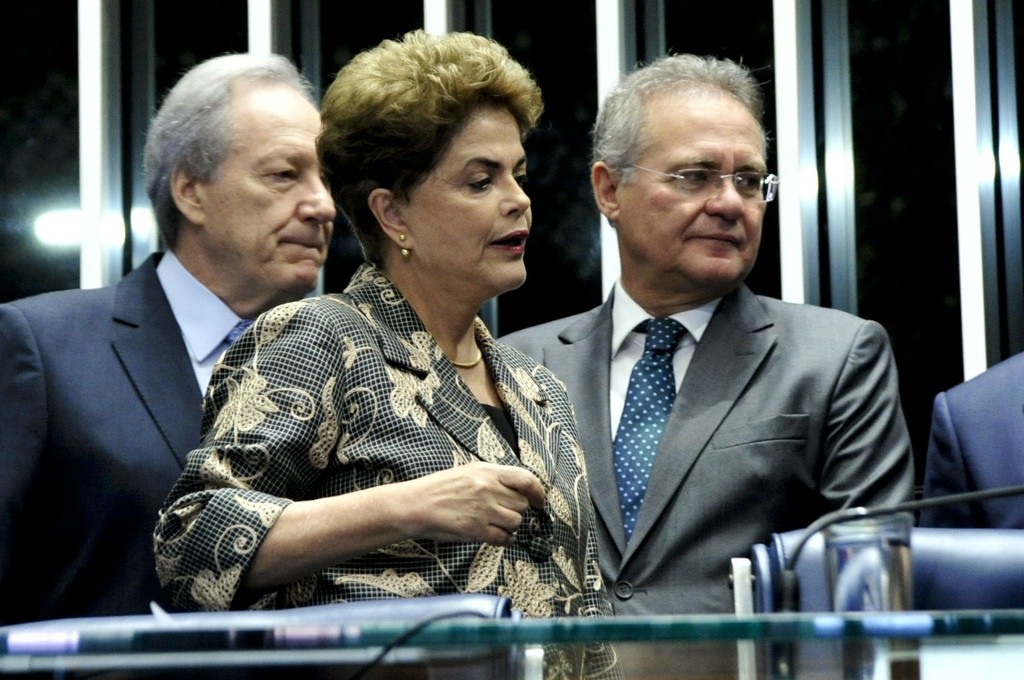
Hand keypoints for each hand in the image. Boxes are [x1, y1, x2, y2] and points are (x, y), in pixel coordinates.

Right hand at [407, 461, 545, 545]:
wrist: (417, 505)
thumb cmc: (440, 488)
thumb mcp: (469, 471)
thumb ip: (494, 477)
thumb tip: (519, 488)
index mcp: (488, 471)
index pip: (526, 479)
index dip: (538, 492)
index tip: (539, 501)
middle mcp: (488, 489)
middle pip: (522, 504)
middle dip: (517, 510)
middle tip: (504, 512)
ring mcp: (484, 510)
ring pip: (516, 522)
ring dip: (510, 526)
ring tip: (497, 524)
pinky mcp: (477, 530)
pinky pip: (504, 538)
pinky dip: (505, 540)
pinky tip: (498, 537)